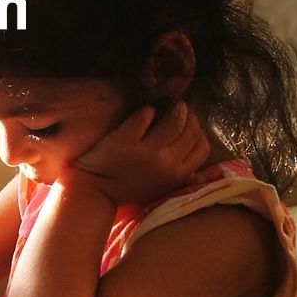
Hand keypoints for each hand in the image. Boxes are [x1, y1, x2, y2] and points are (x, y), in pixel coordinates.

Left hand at [68, 101, 209, 206]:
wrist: (94, 191)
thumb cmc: (128, 188)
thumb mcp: (160, 190)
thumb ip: (178, 179)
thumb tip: (195, 172)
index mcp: (177, 176)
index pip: (202, 148)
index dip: (199, 132)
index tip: (191, 125)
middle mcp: (165, 164)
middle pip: (190, 131)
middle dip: (189, 116)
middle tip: (181, 109)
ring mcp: (145, 152)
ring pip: (173, 121)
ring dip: (174, 109)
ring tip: (168, 106)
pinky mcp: (124, 141)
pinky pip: (144, 116)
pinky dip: (147, 110)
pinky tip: (144, 112)